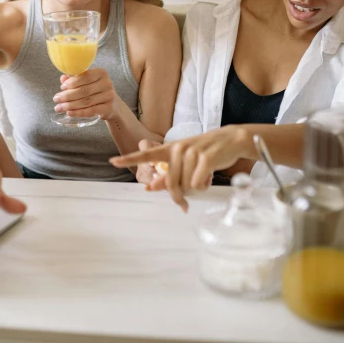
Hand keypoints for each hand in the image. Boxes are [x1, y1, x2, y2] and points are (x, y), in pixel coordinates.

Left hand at [53, 68, 117, 119]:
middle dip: (67, 96)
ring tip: (59, 108)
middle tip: (56, 99)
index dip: (72, 82)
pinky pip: (90, 111)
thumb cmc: (96, 91)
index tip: (61, 87)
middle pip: (84, 90)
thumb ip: (75, 80)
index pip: (85, 76)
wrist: (113, 105)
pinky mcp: (108, 108)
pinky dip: (78, 112)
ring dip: (70, 105)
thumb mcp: (87, 83)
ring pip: (86, 101)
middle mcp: (107, 83)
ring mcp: (109, 96)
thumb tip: (63, 78)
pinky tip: (69, 112)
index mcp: (101, 73)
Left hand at [110, 126, 252, 211]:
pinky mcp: (205, 158)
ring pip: (186, 184)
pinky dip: (204, 185)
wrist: (231, 139)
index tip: (112, 161)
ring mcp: (191, 152)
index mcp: (170, 149)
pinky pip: (198, 183)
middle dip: (178, 196)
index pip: (146, 154)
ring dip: (196, 188)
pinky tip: (210, 176)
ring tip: (204, 176)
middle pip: (170, 182)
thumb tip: (150, 187)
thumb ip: (168, 174)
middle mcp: (178, 148)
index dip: (129, 159)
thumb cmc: (206, 153)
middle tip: (185, 204)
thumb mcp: (185, 162)